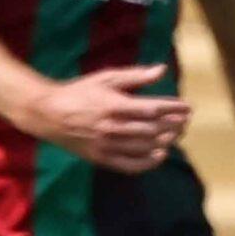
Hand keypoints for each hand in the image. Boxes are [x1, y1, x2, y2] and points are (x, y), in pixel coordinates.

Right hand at [16, 65, 190, 172]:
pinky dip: (149, 163)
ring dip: (166, 142)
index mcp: (113, 105)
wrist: (47, 113)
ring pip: (145, 148)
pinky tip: (160, 155)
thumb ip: (134, 76)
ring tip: (176, 135)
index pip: (152, 109)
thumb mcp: (105, 79)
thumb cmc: (79, 92)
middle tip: (185, 122)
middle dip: (174, 126)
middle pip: (153, 130)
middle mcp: (111, 126)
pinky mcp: (101, 158)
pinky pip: (131, 165)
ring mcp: (106, 144)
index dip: (174, 109)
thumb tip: (162, 70)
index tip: (188, 108)